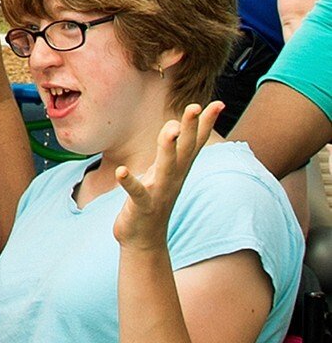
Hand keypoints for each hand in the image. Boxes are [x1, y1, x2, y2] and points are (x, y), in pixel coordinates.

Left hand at [113, 100, 225, 248]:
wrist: (144, 240)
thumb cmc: (153, 199)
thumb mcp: (164, 173)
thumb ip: (171, 152)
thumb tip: (177, 127)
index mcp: (178, 169)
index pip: (195, 142)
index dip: (206, 123)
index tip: (219, 103)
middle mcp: (173, 178)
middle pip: (185, 150)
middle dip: (190, 128)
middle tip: (194, 106)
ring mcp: (159, 193)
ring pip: (166, 168)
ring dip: (168, 149)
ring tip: (170, 131)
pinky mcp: (142, 206)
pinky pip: (137, 193)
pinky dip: (130, 182)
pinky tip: (123, 172)